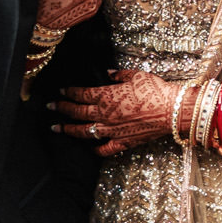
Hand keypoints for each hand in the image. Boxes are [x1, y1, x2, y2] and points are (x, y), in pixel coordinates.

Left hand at [52, 72, 191, 158]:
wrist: (171, 110)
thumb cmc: (155, 90)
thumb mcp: (135, 75)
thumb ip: (118, 75)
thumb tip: (109, 73)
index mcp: (106, 96)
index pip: (81, 94)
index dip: (69, 92)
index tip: (61, 91)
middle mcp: (105, 114)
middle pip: (77, 112)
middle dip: (61, 109)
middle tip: (50, 107)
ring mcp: (112, 130)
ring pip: (84, 131)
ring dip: (68, 129)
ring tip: (56, 128)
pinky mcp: (122, 141)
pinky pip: (104, 148)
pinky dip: (95, 149)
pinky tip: (88, 147)